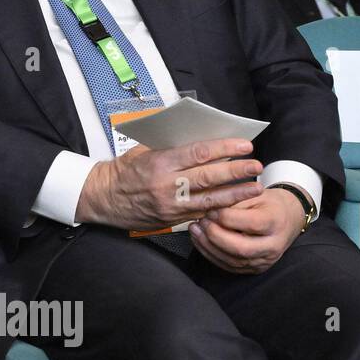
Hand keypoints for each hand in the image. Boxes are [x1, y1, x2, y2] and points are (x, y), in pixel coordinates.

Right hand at [75, 138, 264, 230]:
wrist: (103, 198)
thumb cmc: (123, 171)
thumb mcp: (143, 151)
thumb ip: (171, 147)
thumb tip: (202, 141)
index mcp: (159, 162)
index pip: (199, 153)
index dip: (225, 149)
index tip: (244, 145)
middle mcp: (166, 184)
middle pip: (209, 176)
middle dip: (236, 171)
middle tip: (256, 166)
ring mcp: (170, 204)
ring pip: (209, 199)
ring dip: (235, 193)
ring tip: (255, 188)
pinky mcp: (171, 219)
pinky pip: (200, 212)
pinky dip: (219, 207)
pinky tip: (234, 203)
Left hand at [189, 187, 305, 274]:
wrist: (286, 219)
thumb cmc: (268, 204)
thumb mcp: (255, 194)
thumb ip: (234, 200)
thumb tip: (209, 206)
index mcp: (276, 222)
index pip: (251, 223)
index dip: (226, 218)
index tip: (210, 210)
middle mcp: (273, 245)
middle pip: (241, 248)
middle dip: (215, 235)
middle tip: (201, 221)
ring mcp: (264, 260)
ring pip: (233, 260)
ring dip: (208, 246)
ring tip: (195, 230)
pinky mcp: (254, 268)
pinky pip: (229, 266)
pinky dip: (211, 254)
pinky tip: (201, 241)